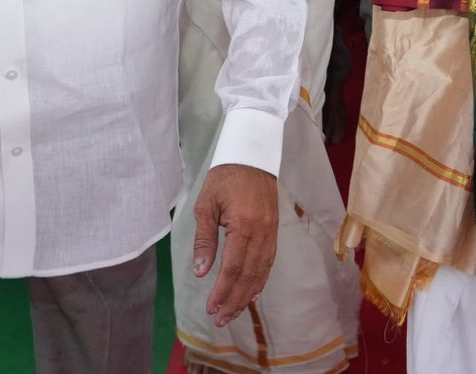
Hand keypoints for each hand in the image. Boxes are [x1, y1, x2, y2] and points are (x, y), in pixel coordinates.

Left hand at [192, 164, 279, 326]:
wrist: (252, 156)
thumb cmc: (224, 178)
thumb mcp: (206, 206)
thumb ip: (205, 240)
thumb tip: (201, 272)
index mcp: (243, 225)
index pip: (232, 268)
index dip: (222, 292)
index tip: (211, 308)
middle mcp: (261, 232)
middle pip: (249, 275)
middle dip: (235, 300)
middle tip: (221, 319)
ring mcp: (271, 231)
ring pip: (261, 271)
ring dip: (248, 294)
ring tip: (234, 312)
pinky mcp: (274, 230)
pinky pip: (269, 261)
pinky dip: (261, 279)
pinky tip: (252, 291)